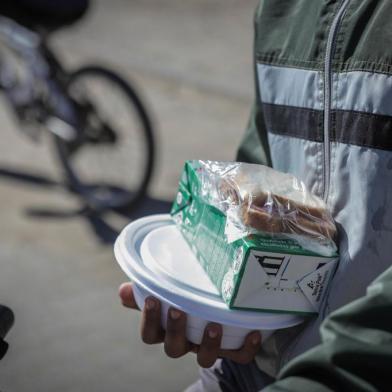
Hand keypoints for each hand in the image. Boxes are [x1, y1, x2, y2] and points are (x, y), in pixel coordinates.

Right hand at [119, 282, 261, 367]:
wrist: (217, 310)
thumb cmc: (186, 301)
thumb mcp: (166, 295)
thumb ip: (147, 291)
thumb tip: (123, 290)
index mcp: (168, 330)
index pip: (151, 334)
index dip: (149, 320)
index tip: (152, 299)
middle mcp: (187, 341)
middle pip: (174, 348)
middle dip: (175, 331)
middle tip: (177, 310)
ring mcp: (208, 347)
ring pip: (205, 358)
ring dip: (209, 344)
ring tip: (214, 324)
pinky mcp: (231, 348)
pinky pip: (239, 356)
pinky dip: (246, 347)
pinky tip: (253, 331)